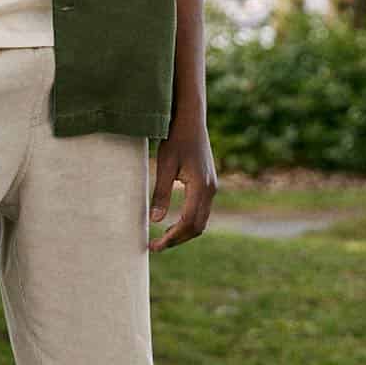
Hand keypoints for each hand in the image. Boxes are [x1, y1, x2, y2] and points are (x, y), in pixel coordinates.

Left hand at [148, 115, 217, 250]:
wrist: (191, 118)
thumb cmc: (175, 138)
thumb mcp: (164, 164)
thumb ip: (161, 193)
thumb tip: (155, 221)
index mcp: (200, 186)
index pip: (188, 222)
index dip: (171, 238)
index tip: (154, 246)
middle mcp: (210, 189)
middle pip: (197, 226)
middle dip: (178, 239)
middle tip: (156, 246)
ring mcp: (212, 187)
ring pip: (201, 220)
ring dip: (183, 232)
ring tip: (162, 237)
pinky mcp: (209, 183)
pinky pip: (201, 210)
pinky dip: (188, 221)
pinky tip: (173, 221)